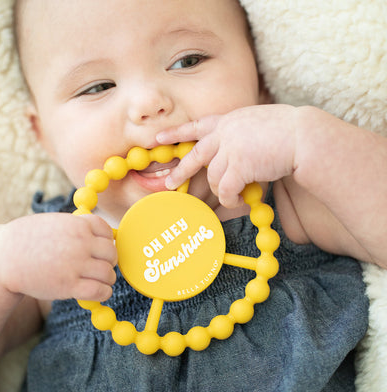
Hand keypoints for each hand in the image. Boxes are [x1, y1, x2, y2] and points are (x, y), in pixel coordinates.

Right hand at [0, 213, 116, 301]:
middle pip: (111, 253)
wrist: (4, 258)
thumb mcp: (56, 222)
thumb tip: (106, 236)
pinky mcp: (69, 286)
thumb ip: (79, 226)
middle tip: (100, 266)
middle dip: (108, 260)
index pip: (107, 231)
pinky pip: (100, 291)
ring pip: (108, 274)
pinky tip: (99, 292)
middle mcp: (80, 244)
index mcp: (78, 225)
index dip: (107, 241)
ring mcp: (75, 265)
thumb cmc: (29, 239)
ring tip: (99, 280)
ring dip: (107, 279)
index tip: (100, 248)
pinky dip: (104, 293)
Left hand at [157, 104, 296, 206]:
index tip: (159, 138)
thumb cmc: (288, 131)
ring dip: (221, 190)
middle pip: (195, 155)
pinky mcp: (239, 166)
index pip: (197, 125)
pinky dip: (230, 199)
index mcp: (229, 120)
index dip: (177, 132)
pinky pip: (225, 190)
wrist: (303, 135)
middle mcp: (225, 133)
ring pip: (213, 178)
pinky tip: (239, 198)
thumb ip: (239, 134)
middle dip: (180, 171)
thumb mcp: (257, 123)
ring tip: (233, 194)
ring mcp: (230, 149)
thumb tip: (231, 151)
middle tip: (169, 183)